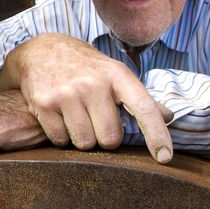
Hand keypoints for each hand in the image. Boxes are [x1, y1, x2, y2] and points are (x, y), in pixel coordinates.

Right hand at [0, 33, 173, 163]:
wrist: (41, 51)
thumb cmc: (85, 68)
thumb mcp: (113, 73)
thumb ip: (138, 97)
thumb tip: (169, 117)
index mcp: (117, 75)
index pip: (144, 108)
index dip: (157, 135)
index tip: (165, 157)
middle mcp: (93, 83)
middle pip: (110, 138)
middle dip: (104, 137)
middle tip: (95, 121)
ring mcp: (66, 93)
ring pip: (85, 143)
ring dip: (82, 138)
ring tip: (76, 118)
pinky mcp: (44, 104)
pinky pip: (60, 140)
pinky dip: (61, 137)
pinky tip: (60, 118)